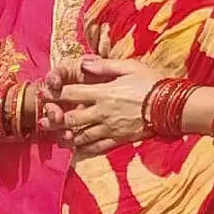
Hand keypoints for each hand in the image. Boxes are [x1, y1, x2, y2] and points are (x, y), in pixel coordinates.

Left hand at [48, 54, 163, 147]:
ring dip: (66, 136)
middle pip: (72, 117)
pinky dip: (86, 149)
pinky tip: (78, 150)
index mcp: (103, 92)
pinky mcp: (119, 139)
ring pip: (82, 134)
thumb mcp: (130, 67)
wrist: (171, 106)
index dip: (56, 93)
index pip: (72, 93)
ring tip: (56, 137)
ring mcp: (110, 128)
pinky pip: (98, 146)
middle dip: (55, 119)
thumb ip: (105, 65)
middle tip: (43, 122)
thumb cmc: (152, 82)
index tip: (45, 93)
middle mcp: (102, 112)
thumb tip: (84, 63)